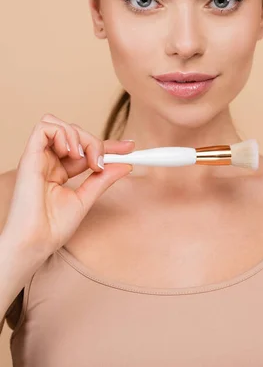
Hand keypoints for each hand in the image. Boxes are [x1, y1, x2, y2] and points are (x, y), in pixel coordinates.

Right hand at [1, 114, 134, 262]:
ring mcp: (38, 158)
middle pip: (75, 132)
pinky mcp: (29, 156)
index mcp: (59, 171)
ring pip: (58, 124)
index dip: (108, 144)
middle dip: (95, 141)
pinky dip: (62, 133)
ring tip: (83, 159)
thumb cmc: (53, 228)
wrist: (36, 243)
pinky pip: (44, 127)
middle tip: (101, 163)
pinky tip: (70, 153)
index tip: (129, 147)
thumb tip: (125, 164)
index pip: (85, 149)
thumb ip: (103, 179)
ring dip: (78, 135)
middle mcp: (48, 161)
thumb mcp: (86, 199)